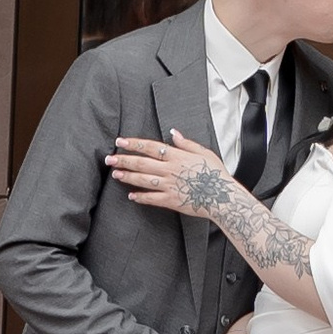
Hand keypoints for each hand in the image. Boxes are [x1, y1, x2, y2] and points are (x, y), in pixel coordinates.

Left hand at [107, 131, 226, 212]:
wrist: (223, 196)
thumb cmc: (216, 174)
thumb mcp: (204, 152)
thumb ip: (186, 143)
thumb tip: (173, 133)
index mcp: (177, 156)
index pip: (150, 147)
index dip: (134, 144)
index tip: (120, 141)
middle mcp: (170, 169)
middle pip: (142, 163)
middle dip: (124, 159)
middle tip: (109, 158)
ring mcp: (170, 185)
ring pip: (143, 179)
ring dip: (128, 176)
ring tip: (115, 173)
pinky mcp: (171, 200)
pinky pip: (152, 198)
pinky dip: (140, 197)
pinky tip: (131, 195)